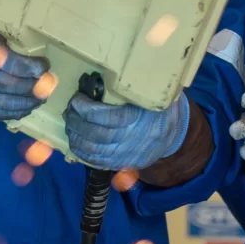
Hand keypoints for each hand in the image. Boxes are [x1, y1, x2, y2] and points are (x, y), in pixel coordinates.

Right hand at [0, 21, 47, 120]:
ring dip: (28, 102)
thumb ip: (10, 35)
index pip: (11, 63)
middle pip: (10, 85)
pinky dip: (17, 112)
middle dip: (33, 86)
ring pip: (6, 103)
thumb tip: (40, 40)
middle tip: (49, 83)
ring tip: (43, 97)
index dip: (31, 67)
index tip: (44, 65)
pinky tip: (29, 106)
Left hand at [61, 94, 191, 170]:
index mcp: (140, 117)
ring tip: (70, 125)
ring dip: (77, 138)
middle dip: (77, 123)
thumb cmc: (158, 106)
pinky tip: (76, 144)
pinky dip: (84, 154)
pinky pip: (100, 163)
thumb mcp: (149, 92)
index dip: (86, 109)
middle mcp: (134, 138)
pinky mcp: (125, 163)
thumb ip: (128, 87)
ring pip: (95, 150)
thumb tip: (97, 80)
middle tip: (69, 112)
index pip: (107, 117)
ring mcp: (129, 154)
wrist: (175, 133)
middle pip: (97, 135)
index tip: (76, 100)